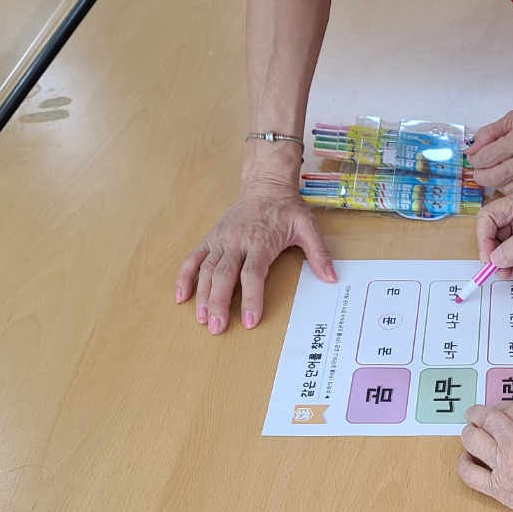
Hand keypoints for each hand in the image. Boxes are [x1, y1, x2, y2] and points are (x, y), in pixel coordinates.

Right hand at [175, 181, 335, 334]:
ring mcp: (221, 240)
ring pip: (206, 270)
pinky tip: (181, 296)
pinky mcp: (211, 239)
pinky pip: (193, 258)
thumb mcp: (308, 227)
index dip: (250, 298)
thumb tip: (331, 277)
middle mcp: (236, 241)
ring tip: (201, 318)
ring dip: (202, 295)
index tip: (249, 320)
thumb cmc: (286, 208)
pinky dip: (184, 276)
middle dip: (218, 302)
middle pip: (223, 276)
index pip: (252, 274)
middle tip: (216, 327)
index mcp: (260, 241)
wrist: (266, 184)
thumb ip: (319, 253)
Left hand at [459, 403, 512, 511]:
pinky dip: (464, 466)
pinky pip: (470, 476)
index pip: (509, 408)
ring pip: (472, 440)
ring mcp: (506, 468)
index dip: (503, 408)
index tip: (502, 411)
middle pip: (486, 419)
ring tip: (470, 433)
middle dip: (480, 415)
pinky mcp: (502, 492)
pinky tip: (467, 461)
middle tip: (477, 415)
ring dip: (470, 433)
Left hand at [466, 102, 512, 192]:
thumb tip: (470, 148)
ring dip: (496, 182)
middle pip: (493, 177)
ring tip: (498, 171)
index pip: (487, 157)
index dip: (475, 159)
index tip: (474, 158)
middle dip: (480, 175)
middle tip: (479, 170)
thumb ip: (490, 133)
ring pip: (506, 188)